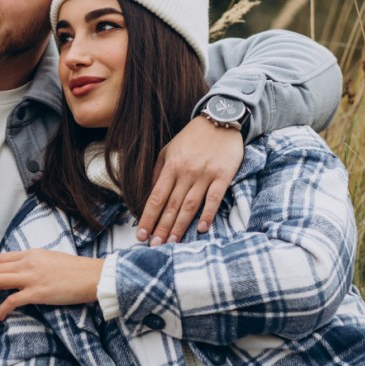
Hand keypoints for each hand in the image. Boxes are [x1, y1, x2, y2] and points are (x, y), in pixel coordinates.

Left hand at [0, 250, 102, 320]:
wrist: (95, 276)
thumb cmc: (76, 271)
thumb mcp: (50, 260)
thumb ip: (33, 264)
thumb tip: (20, 272)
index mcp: (30, 254)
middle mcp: (28, 262)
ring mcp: (32, 277)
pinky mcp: (39, 292)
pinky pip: (13, 300)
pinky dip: (3, 309)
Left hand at [137, 115, 243, 245]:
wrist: (221, 119)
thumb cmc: (192, 138)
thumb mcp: (168, 150)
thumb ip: (158, 172)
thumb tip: (148, 194)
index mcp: (171, 166)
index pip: (155, 197)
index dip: (148, 217)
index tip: (141, 234)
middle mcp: (186, 172)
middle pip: (171, 205)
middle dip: (161, 227)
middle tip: (154, 246)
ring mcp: (205, 174)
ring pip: (190, 205)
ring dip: (179, 225)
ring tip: (172, 242)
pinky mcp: (223, 176)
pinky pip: (214, 198)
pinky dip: (207, 214)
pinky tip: (201, 229)